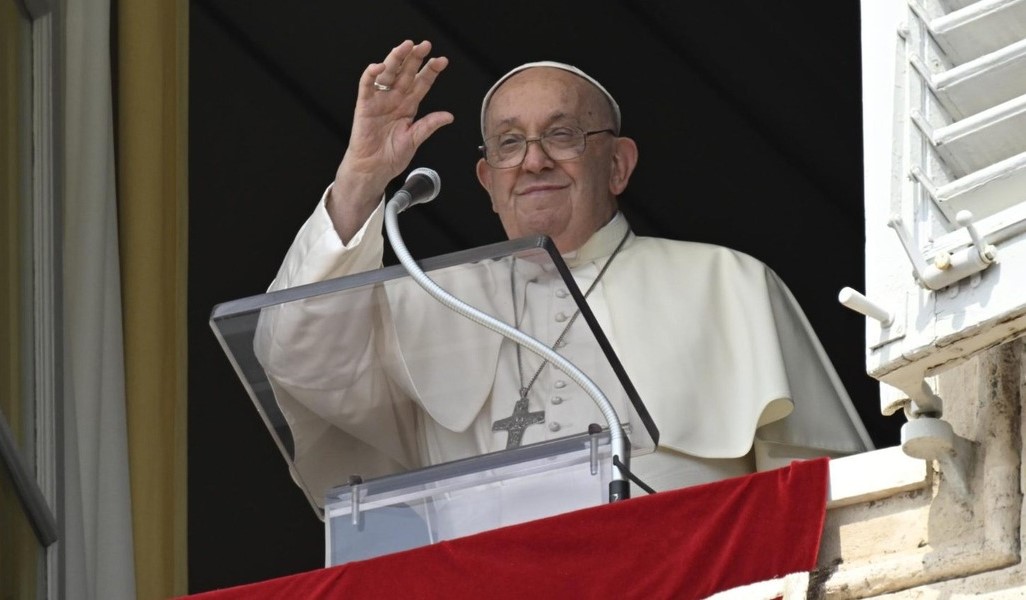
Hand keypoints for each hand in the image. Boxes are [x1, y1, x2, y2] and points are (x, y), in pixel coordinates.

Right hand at [329, 40, 453, 241]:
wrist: (373, 169)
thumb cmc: (391, 155)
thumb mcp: (415, 139)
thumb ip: (429, 125)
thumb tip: (449, 116)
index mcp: (408, 106)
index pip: (422, 84)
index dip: (431, 71)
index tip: (442, 61)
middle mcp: (395, 99)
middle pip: (406, 73)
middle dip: (415, 58)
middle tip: (425, 45)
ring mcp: (380, 101)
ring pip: (388, 74)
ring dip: (396, 59)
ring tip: (406, 47)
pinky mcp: (365, 105)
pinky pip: (367, 86)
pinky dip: (371, 75)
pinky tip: (379, 66)